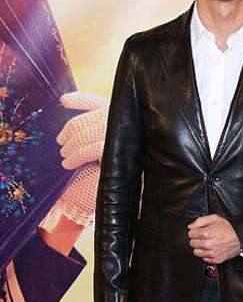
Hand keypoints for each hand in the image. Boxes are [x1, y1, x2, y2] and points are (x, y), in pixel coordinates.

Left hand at [55, 91, 109, 226]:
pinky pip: (93, 148)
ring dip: (70, 145)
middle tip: (61, 144)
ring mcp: (122, 141)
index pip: (97, 102)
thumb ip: (88, 125)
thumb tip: (63, 100)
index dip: (79, 100)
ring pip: (87, 133)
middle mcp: (124, 128)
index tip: (62, 101)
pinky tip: (68, 163)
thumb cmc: (103, 173)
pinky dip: (76, 155)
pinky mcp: (118, 155)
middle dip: (70, 131)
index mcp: (119, 121)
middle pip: (88, 119)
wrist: (116, 202)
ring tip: (64, 156)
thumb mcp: (95, 145)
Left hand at [188, 214, 240, 264]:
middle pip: (192, 243)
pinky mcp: (215, 260)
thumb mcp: (215, 218)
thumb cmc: (228, 229)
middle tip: (203, 237)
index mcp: (206, 233)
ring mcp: (212, 253)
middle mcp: (208, 244)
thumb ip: (200, 220)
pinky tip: (211, 249)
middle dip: (196, 239)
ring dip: (200, 248)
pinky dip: (206, 254)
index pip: (190, 234)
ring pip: (196, 252)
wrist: (240, 239)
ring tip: (206, 243)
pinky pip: (204, 259)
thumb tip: (190, 226)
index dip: (194, 231)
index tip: (199, 231)